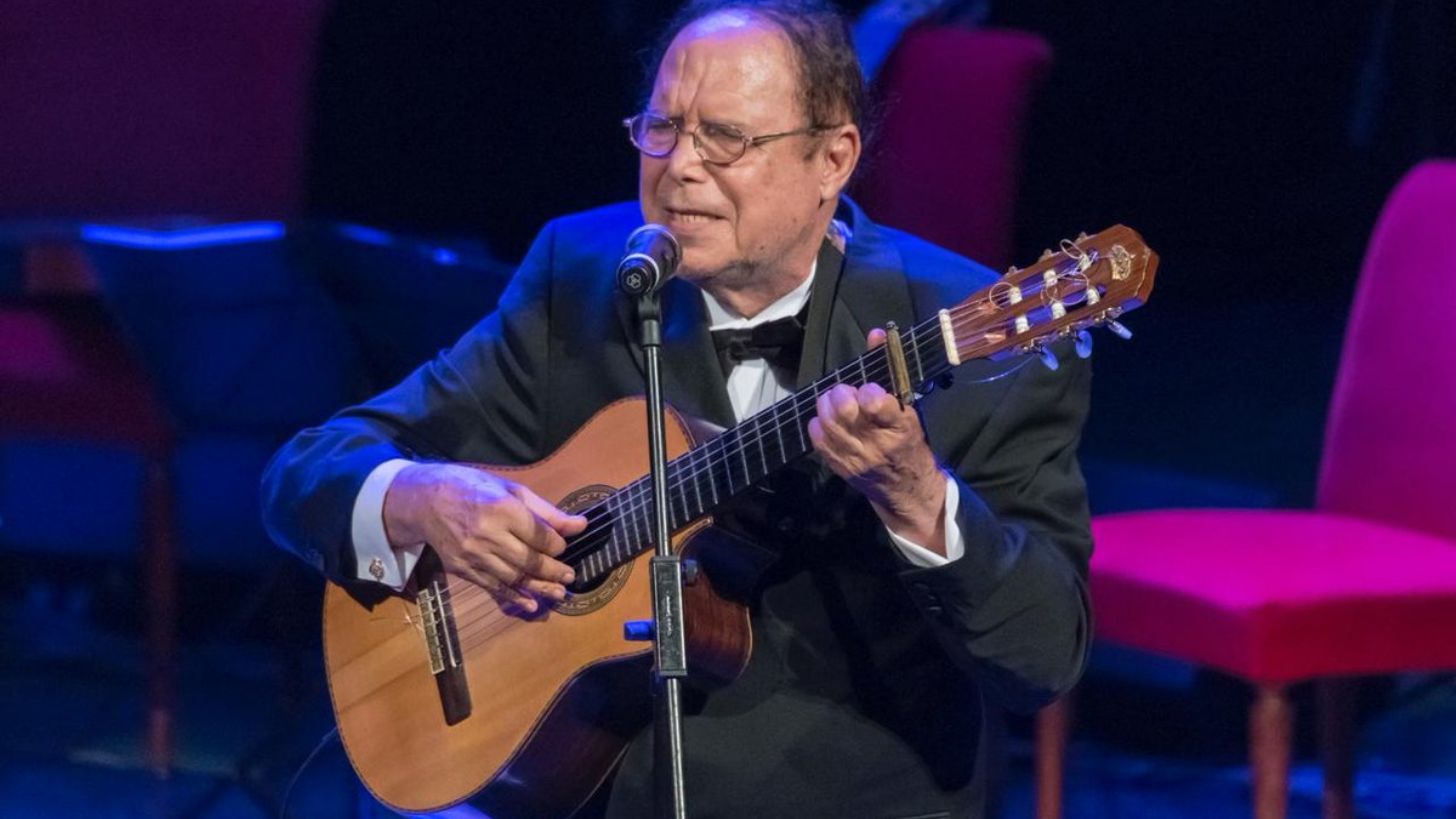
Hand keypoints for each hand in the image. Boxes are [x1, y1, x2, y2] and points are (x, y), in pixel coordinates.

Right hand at [382, 462, 586, 614]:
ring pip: (513, 578)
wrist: (425, 501)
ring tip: (559, 593)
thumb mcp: (510, 489)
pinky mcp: (462, 569)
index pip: (540, 536)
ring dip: (539, 588)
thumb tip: (580, 525)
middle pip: (529, 561)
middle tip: (570, 576)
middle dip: (554, 571)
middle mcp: (487, 535)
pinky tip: (531, 604)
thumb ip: (546, 511)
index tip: (563, 546)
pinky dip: (513, 597)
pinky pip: (492, 587)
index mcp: (502, 509)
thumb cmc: (473, 488)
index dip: (557, 545)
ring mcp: (473, 555)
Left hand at [807, 328, 946, 551]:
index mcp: (900, 426)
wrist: (907, 487)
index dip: (868, 390)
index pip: (876, 403)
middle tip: (845, 391)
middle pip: (844, 412)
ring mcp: (856, 458)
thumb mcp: (909, 406)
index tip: (868, 388)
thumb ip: (891, 368)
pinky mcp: (841, 467)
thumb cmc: (909, 441)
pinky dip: (818, 425)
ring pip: (828, 425)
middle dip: (840, 394)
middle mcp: (877, 444)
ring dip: (826, 406)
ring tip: (833, 402)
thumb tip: (877, 333)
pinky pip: (819, 442)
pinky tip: (825, 420)